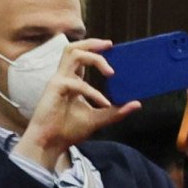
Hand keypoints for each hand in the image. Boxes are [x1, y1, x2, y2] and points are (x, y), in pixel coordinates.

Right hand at [12, 37, 137, 172]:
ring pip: (72, 54)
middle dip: (92, 43)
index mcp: (72, 81)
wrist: (50, 144)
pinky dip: (93, 92)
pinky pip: (76, 83)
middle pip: (73, 48)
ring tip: (111, 72)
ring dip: (93, 58)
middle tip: (110, 45)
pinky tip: (104, 103)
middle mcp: (64, 77)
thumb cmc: (68, 130)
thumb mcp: (98, 118)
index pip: (81, 57)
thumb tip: (137, 104)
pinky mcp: (55, 89)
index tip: (112, 48)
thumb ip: (116, 111)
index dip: (95, 49)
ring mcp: (58, 81)